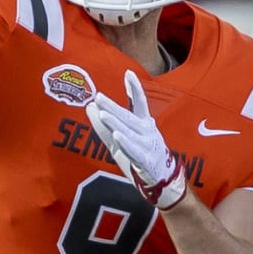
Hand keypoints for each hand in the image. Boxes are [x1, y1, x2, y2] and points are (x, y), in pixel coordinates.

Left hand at [86, 70, 186, 209]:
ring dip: (116, 122)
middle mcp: (147, 131)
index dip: (134, 88)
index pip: (140, 102)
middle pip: (128, 116)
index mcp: (144, 123)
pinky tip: (117, 135)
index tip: (128, 73)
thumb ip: (105, 125)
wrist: (162, 180)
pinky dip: (126, 142)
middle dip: (113, 106)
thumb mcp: (121, 139)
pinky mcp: (146, 160)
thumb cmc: (140, 155)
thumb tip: (90, 106)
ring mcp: (148, 145)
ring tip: (103, 113)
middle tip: (99, 96)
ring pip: (129, 132)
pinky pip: (134, 150)